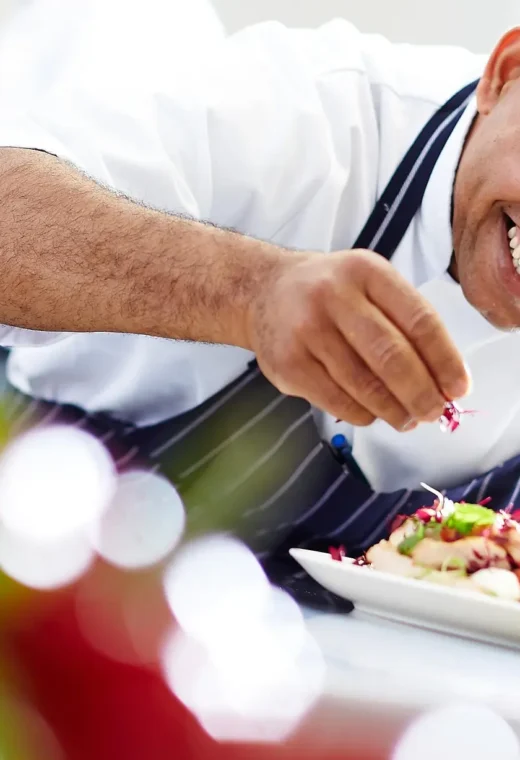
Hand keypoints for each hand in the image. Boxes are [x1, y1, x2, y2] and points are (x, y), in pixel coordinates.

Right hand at [246, 249, 469, 430]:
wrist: (263, 292)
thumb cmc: (329, 292)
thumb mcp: (369, 285)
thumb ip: (405, 322)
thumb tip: (443, 380)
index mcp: (366, 271)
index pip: (418, 320)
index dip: (444, 360)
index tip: (457, 388)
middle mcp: (333, 296)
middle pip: (391, 356)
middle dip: (421, 393)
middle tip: (434, 412)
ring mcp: (306, 330)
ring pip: (364, 385)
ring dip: (393, 410)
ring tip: (406, 418)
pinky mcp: (287, 364)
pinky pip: (337, 401)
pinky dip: (363, 414)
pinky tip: (372, 413)